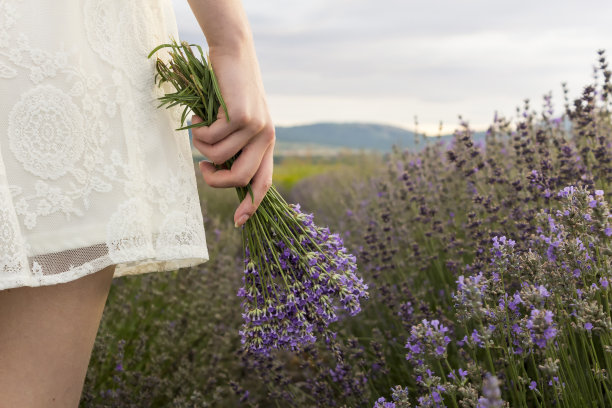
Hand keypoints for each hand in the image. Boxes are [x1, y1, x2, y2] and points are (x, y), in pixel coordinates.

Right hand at [191, 44, 274, 227]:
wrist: (233, 55)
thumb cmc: (229, 91)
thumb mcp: (235, 122)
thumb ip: (234, 146)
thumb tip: (220, 173)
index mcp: (266, 143)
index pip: (263, 182)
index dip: (252, 205)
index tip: (239, 223)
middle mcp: (266, 138)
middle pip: (240, 179)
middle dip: (216, 181)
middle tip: (202, 168)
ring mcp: (256, 128)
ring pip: (219, 157)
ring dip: (201, 147)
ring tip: (200, 127)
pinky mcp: (243, 116)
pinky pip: (211, 139)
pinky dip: (198, 130)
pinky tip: (201, 114)